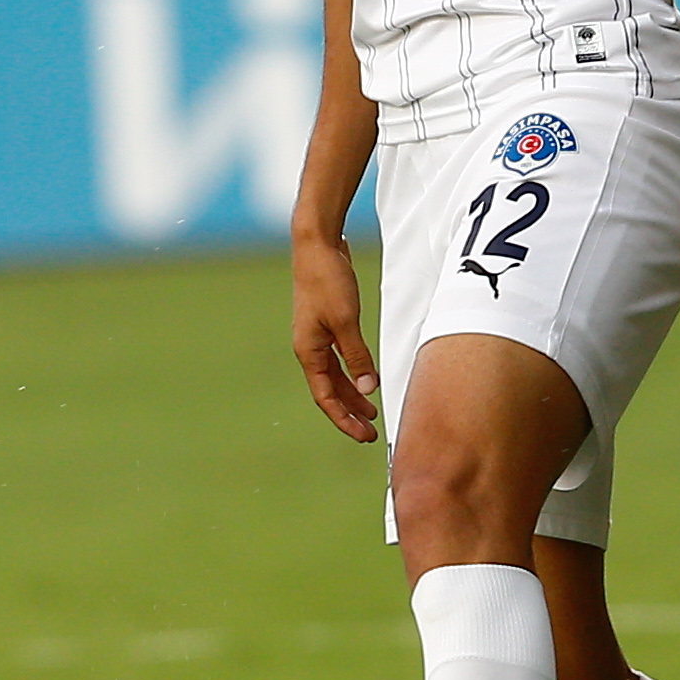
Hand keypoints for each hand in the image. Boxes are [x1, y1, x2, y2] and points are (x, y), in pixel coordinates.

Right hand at [291, 233, 380, 441]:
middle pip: (330, 390)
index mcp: (308, 351)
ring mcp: (317, 335)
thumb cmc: (328, 280)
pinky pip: (340, 358)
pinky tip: (368, 378)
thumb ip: (357, 357)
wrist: (316, 244)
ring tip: (372, 411)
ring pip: (335, 375)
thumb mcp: (346, 321)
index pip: (325, 397)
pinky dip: (353, 372)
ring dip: (353, 394)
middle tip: (371, 432)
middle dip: (350, 412)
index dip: (344, 419)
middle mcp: (309, 347)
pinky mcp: (327, 323)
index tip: (364, 435)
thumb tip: (368, 390)